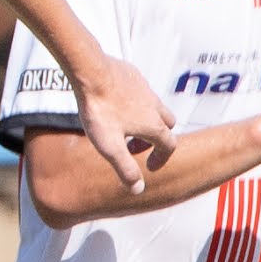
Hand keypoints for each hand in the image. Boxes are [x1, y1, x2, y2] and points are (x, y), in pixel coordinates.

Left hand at [70, 55, 172, 190]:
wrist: (91, 72)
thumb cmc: (100, 110)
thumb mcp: (110, 146)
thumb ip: (125, 168)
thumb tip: (138, 189)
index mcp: (153, 124)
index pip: (169, 145)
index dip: (161, 159)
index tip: (148, 166)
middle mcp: (154, 105)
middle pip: (167, 125)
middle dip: (156, 139)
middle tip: (133, 148)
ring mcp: (145, 88)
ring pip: (155, 107)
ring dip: (145, 120)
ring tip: (123, 128)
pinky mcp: (133, 75)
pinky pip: (141, 91)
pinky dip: (135, 103)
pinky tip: (115, 105)